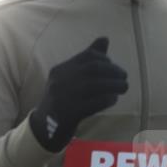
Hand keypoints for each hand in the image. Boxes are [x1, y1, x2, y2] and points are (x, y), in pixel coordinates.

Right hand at [29, 37, 128, 152]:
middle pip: (93, 69)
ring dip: (115, 85)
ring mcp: (64, 97)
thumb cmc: (61, 100)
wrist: (43, 128)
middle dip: (114, 71)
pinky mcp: (70, 113)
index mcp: (59, 70)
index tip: (113, 67)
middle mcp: (60, 81)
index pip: (87, 56)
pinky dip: (108, 99)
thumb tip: (104, 39)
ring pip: (96, 85)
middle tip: (124, 77)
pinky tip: (113, 99)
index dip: (106, 59)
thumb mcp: (69, 78)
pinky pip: (95, 103)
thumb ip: (87, 60)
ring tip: (123, 88)